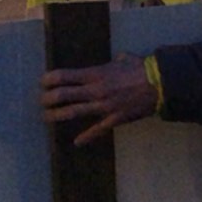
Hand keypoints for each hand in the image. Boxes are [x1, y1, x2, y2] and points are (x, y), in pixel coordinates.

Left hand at [39, 54, 157, 145]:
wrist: (160, 84)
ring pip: (73, 113)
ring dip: (57, 116)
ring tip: (46, 117)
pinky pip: (97, 130)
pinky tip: (77, 142)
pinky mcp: (114, 119)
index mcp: (96, 74)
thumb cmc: (142, 69)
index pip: (64, 76)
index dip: (49, 79)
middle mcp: (95, 90)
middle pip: (63, 95)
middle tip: (42, 100)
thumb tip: (116, 59)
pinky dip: (86, 137)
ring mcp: (103, 106)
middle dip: (48, 98)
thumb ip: (115, 61)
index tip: (43, 81)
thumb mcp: (125, 58)